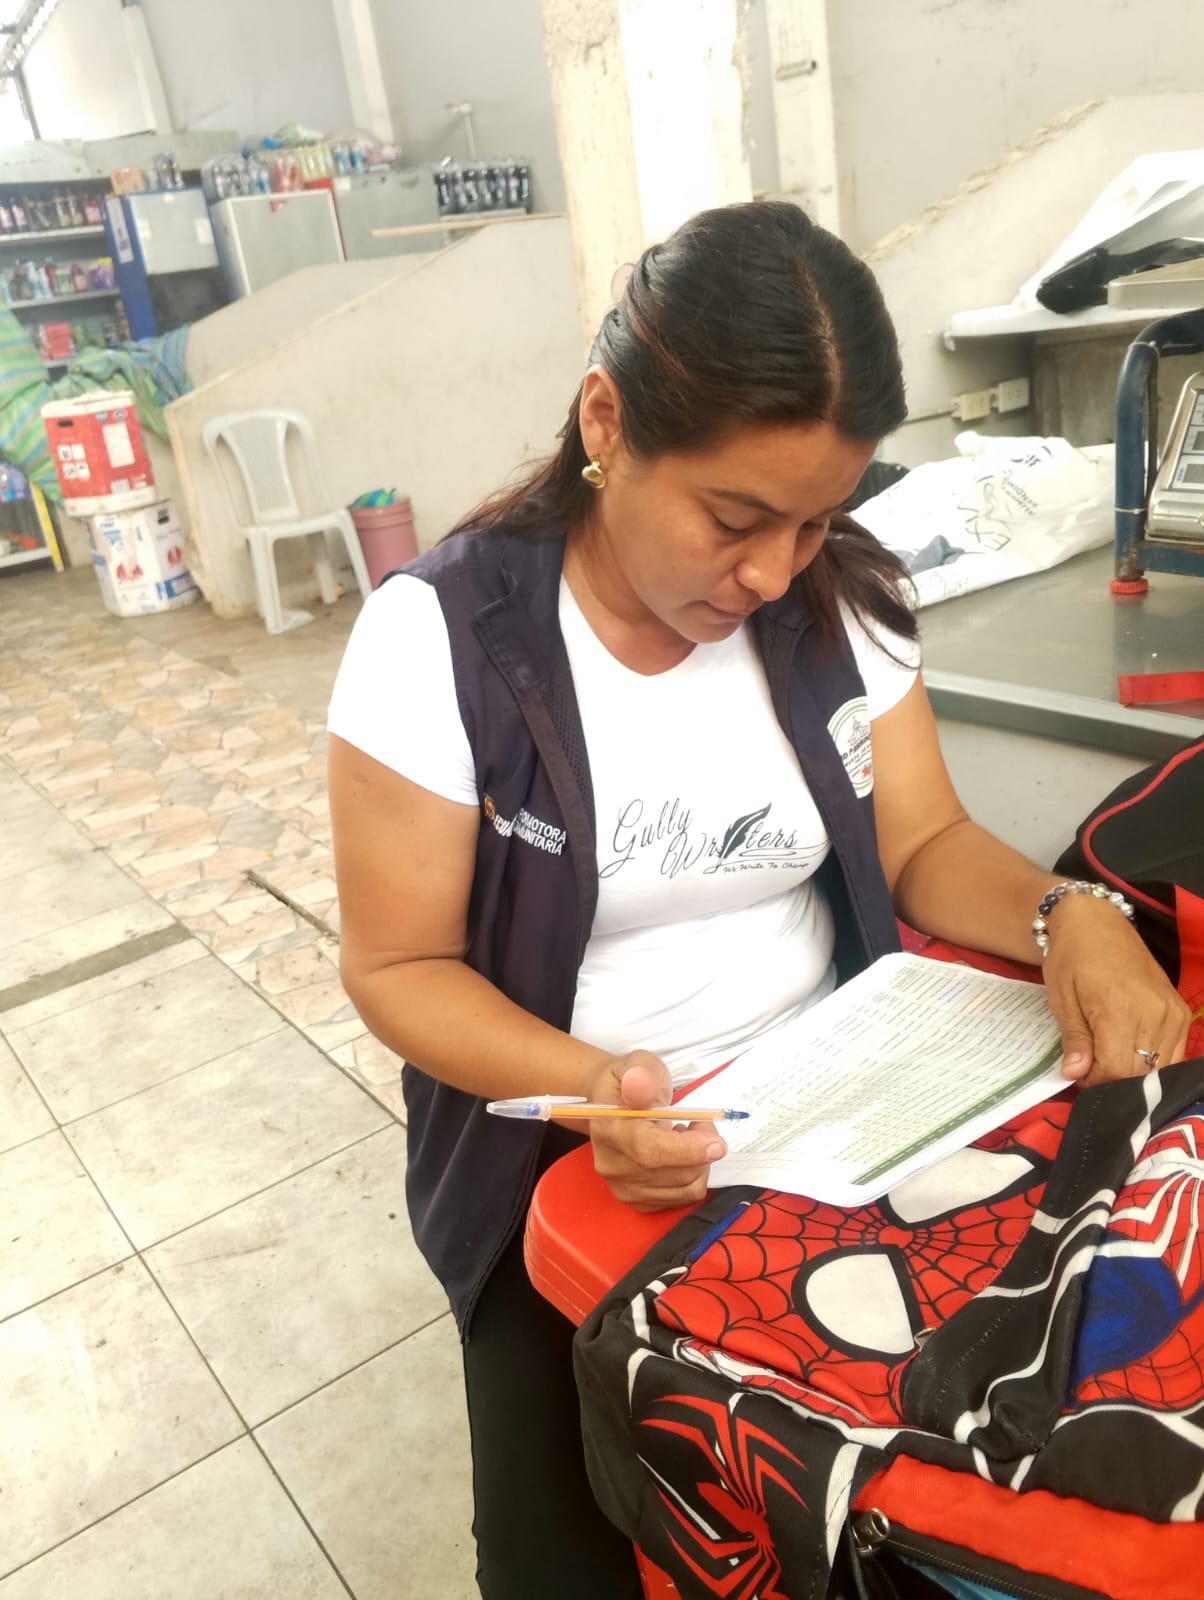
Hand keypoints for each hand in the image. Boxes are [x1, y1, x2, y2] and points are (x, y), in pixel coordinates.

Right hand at [584, 1050, 725, 1211]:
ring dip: (700, 1162)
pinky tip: (680, 1156)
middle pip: (674, 1173)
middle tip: (699, 1123)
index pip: (649, 1150)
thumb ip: (642, 1073)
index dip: (687, 1150)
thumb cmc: (627, 1084)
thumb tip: (642, 1086)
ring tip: (686, 1137)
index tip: (716, 1144)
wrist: (608, 1107)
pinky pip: (683, 1198)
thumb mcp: (636, 1064)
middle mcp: (612, 1165)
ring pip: (684, 1188)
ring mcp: (624, 1188)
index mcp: (610, 1129)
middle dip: (702, 1148)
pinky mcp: (638, 1201)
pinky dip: (693, 1176)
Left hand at [1043, 895, 1191, 1084]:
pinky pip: (1174, 1053)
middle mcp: (1154, 1014)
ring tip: (1108, 1060)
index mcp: (1119, 1009)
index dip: (1095, 1083)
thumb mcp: (1061, 1000)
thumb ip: (1074, 1040)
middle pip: (1139, 1073)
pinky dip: (1153, 1062)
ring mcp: (1173, 1013)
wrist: (1097, 923)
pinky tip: (1130, 1053)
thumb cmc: (1072, 958)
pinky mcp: (1181, 1012)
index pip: (1115, 1071)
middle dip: (1112, 1080)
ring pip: (1160, 1068)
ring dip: (1133, 1074)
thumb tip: (1076, 1075)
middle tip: (1090, 1070)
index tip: (1078, 1076)